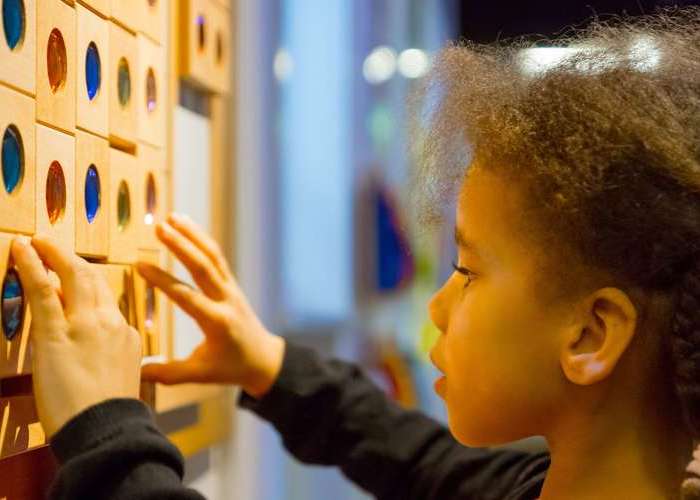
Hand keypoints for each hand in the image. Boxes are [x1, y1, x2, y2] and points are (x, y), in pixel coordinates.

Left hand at [11, 236, 141, 437]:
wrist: (106, 429)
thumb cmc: (108, 415)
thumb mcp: (118, 378)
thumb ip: (107, 356)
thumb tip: (90, 348)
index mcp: (126, 334)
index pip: (105, 298)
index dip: (86, 281)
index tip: (72, 271)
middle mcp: (110, 322)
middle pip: (92, 279)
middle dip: (71, 258)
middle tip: (54, 244)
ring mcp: (85, 324)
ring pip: (72, 276)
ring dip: (54, 253)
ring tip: (39, 240)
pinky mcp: (57, 332)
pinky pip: (44, 290)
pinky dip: (32, 265)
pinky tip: (22, 249)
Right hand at [136, 213, 284, 397]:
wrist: (264, 360)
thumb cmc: (231, 368)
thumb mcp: (200, 374)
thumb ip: (168, 373)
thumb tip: (134, 372)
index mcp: (217, 322)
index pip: (187, 297)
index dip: (163, 280)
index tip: (140, 265)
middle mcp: (226, 300)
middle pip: (203, 267)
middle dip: (182, 246)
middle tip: (159, 227)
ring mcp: (231, 289)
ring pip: (213, 256)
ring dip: (193, 235)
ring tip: (171, 217)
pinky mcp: (231, 284)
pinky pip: (217, 258)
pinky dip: (202, 240)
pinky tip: (185, 226)